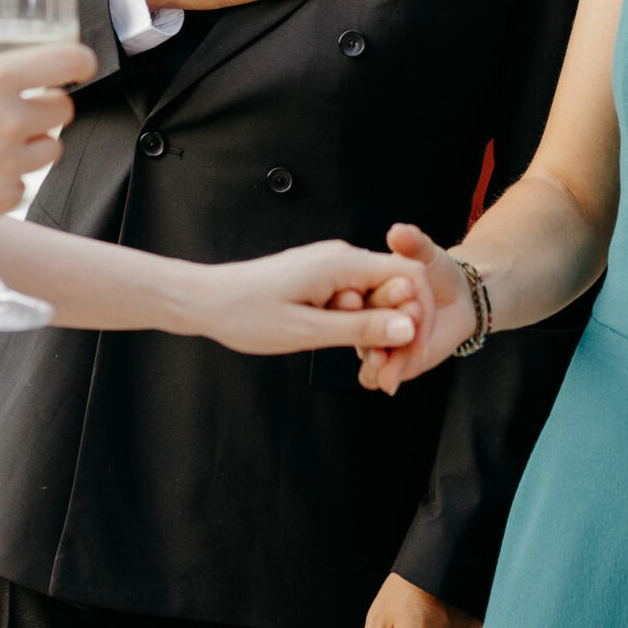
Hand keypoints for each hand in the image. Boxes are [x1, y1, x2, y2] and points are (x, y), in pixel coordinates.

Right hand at [0, 26, 92, 232]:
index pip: (68, 61)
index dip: (79, 61)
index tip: (76, 65)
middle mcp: (8, 121)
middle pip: (63, 108)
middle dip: (47, 105)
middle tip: (21, 106)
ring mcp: (8, 164)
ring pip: (51, 148)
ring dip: (34, 143)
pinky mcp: (0, 199)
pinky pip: (24, 184)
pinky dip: (9, 179)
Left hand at [186, 240, 429, 354]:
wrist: (206, 300)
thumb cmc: (246, 314)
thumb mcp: (307, 330)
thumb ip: (360, 327)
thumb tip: (408, 326)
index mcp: (342, 263)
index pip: (409, 274)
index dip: (420, 312)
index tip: (414, 350)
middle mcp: (341, 258)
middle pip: (395, 287)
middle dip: (400, 328)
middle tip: (385, 369)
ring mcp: (331, 267)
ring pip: (376, 297)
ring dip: (378, 330)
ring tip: (364, 363)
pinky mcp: (321, 278)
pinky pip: (355, 299)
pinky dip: (358, 324)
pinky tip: (344, 345)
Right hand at [355, 224, 472, 394]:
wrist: (459, 299)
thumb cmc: (438, 271)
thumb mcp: (427, 253)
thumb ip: (413, 243)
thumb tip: (398, 231)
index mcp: (363, 286)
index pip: (349, 294)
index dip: (350, 298)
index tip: (354, 299)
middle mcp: (364, 315)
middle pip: (358, 326)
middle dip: (370, 327)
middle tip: (386, 329)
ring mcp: (375, 340)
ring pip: (365, 353)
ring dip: (374, 357)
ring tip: (383, 358)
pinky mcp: (388, 363)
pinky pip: (376, 376)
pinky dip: (381, 377)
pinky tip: (389, 379)